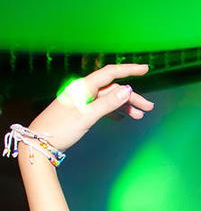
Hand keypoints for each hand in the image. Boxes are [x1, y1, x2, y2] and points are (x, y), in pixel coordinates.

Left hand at [27, 64, 153, 150]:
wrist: (41, 142)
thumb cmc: (61, 128)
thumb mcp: (87, 116)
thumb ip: (107, 103)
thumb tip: (127, 90)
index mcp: (85, 87)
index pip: (111, 74)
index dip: (129, 70)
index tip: (146, 69)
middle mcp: (84, 91)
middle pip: (113, 89)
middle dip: (132, 97)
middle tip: (148, 108)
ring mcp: (82, 101)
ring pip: (108, 100)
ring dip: (124, 106)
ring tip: (139, 116)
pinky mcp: (80, 112)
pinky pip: (101, 108)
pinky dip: (113, 112)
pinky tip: (121, 118)